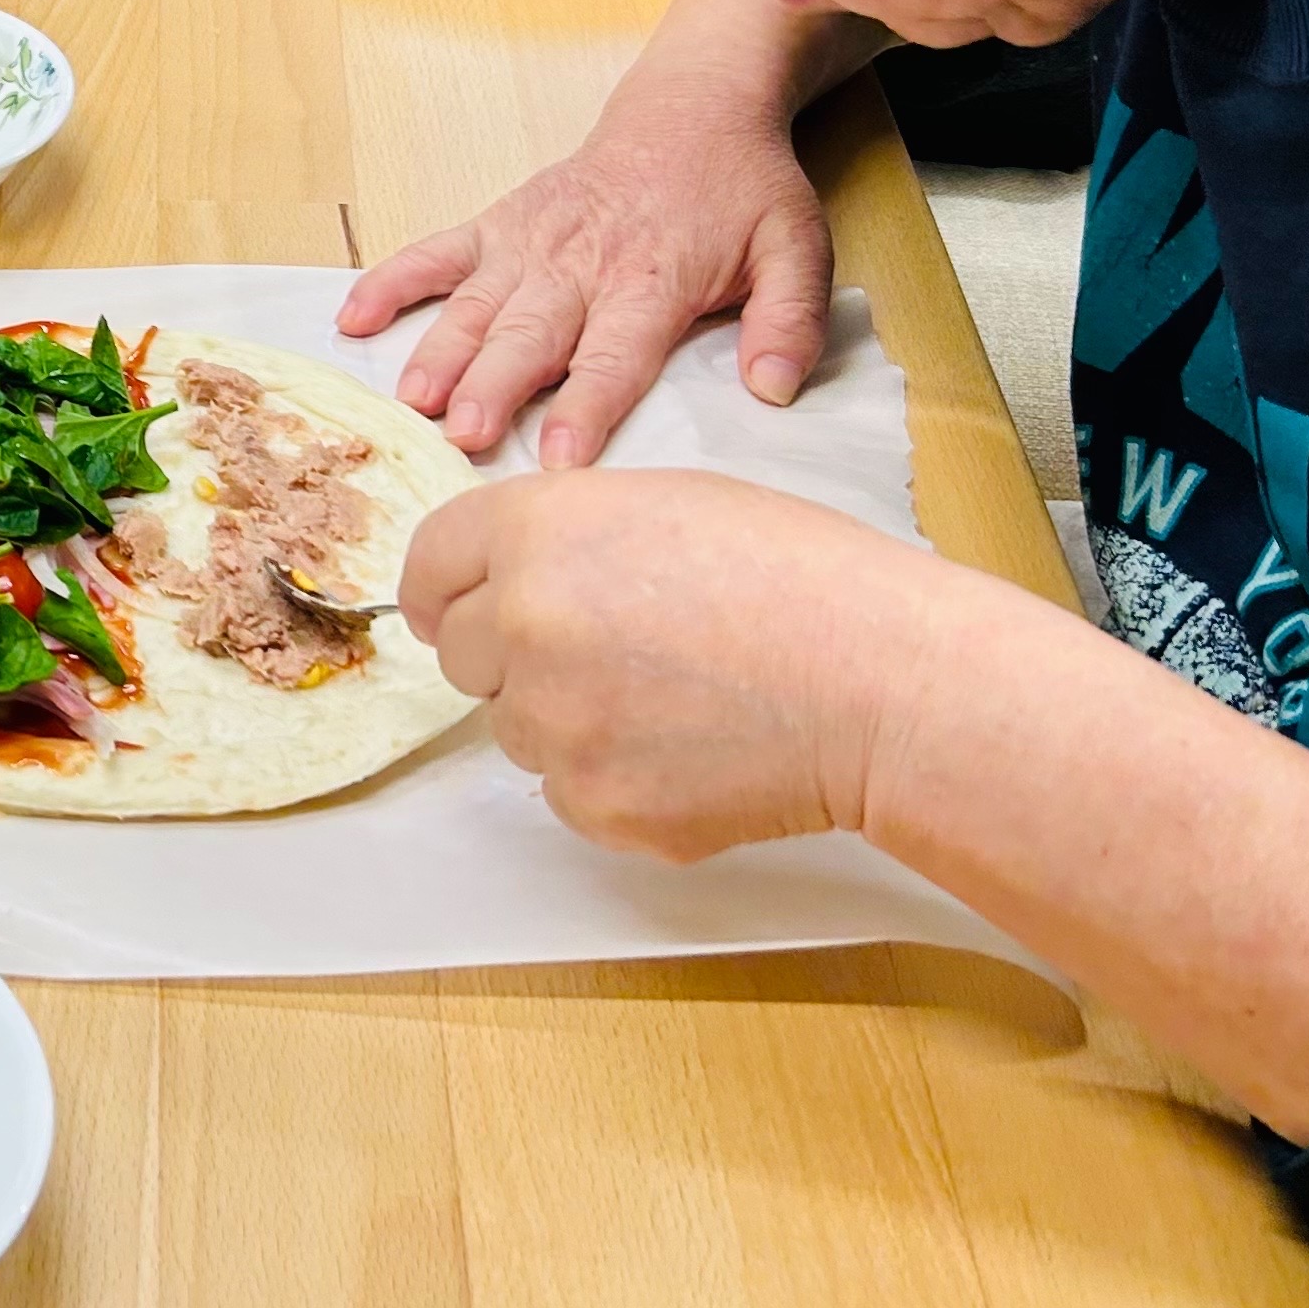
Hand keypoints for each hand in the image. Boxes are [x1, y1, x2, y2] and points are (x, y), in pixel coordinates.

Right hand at [337, 78, 832, 464]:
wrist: (691, 109)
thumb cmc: (742, 189)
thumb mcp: (797, 248)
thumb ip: (789, 319)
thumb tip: (775, 387)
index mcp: (652, 278)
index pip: (615, 355)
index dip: (585, 406)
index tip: (558, 457)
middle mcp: (580, 262)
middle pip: (529, 335)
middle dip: (492, 387)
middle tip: (461, 435)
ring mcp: (529, 241)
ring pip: (474, 305)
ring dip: (439, 353)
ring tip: (409, 400)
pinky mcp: (499, 224)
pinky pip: (435, 253)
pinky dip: (391, 283)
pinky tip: (353, 321)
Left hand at [400, 469, 939, 859]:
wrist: (879, 683)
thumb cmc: (800, 580)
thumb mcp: (665, 504)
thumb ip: (563, 537)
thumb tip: (505, 580)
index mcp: (537, 533)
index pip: (430, 565)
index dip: (441, 590)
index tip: (449, 610)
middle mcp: (522, 625)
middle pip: (463, 655)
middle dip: (513, 655)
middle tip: (608, 654)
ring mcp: (553, 723)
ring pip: (517, 727)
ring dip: (567, 718)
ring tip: (673, 698)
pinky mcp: (594, 803)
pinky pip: (569, 791)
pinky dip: (614, 778)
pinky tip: (691, 750)